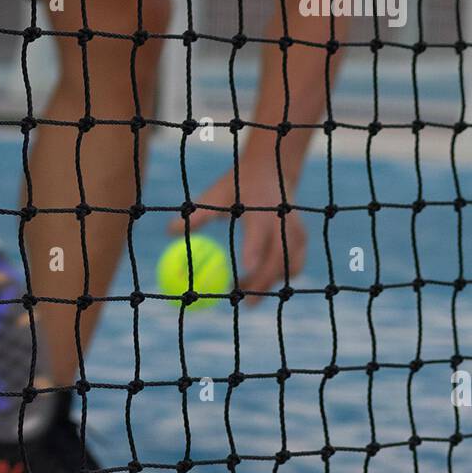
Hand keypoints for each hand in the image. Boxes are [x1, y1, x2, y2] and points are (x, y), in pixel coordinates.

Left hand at [170, 159, 306, 301]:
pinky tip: (255, 281)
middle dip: (264, 281)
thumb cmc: (237, 185)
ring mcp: (296, 231)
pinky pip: (293, 267)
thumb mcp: (216, 195)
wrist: (271, 170)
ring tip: (241, 288)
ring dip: (268, 282)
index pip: (258, 233)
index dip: (254, 251)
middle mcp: (282, 222)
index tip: (246, 268)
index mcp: (260, 209)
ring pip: (289, 266)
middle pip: (279, 257)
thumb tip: (170, 232)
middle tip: (244, 302)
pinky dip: (277, 278)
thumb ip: (197, 216)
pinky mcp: (301, 241)